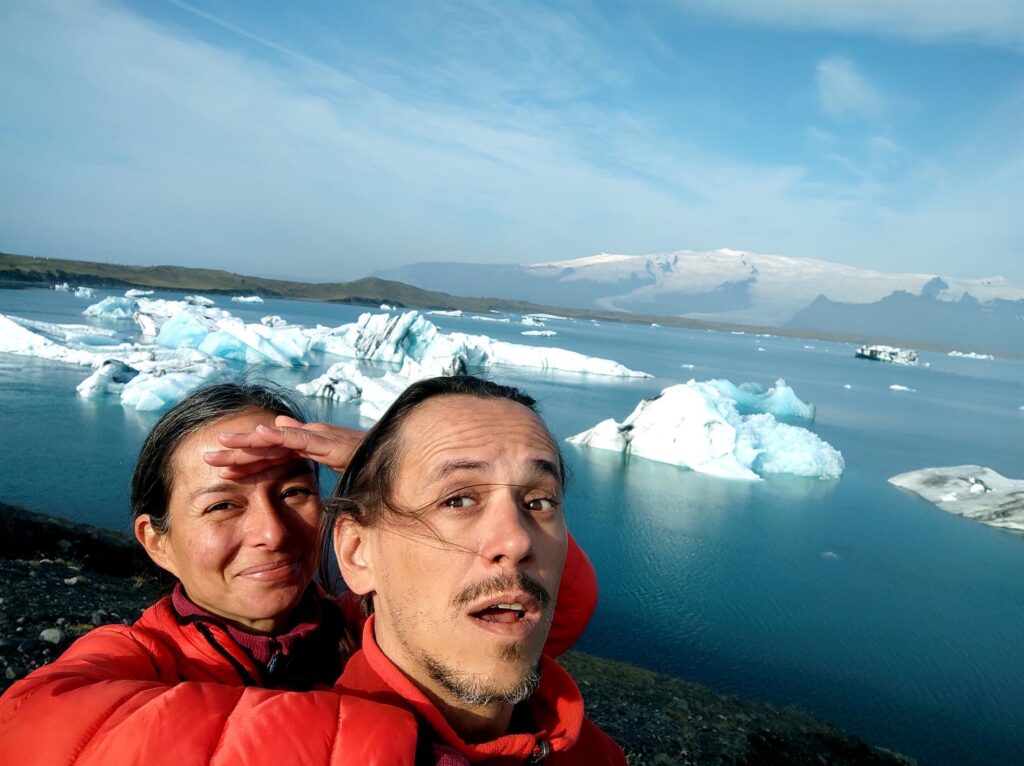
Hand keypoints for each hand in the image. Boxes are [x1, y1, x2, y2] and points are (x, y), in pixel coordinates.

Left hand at [204, 416, 364, 478]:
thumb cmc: (368, 466)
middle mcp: (309, 438)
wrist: (395, 458)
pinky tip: (259, 434)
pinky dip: (280, 435)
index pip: (271, 455)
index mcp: (308, 447)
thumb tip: (289, 443)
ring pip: (276, 438)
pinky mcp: (329, 441)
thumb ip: (314, 459)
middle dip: (236, 451)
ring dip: (248, 441)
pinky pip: (301, 437)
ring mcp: (318, 437)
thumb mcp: (337, 468)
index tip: (220, 472)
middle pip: (266, 445)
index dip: (245, 462)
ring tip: (222, 443)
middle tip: (206, 457)